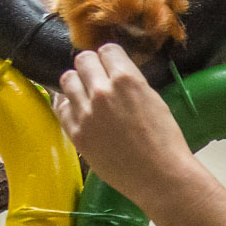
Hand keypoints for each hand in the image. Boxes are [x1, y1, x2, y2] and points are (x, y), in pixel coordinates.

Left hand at [54, 44, 199, 204]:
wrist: (159, 176)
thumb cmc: (165, 139)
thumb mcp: (153, 99)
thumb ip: (131, 82)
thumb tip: (115, 74)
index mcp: (126, 79)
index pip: (107, 49)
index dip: (110, 57)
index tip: (111, 65)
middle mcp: (101, 91)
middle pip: (83, 60)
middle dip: (91, 66)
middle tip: (96, 78)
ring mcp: (85, 112)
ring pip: (67, 80)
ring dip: (76, 83)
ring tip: (84, 94)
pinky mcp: (76, 133)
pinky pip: (60, 107)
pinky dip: (67, 105)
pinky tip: (77, 110)